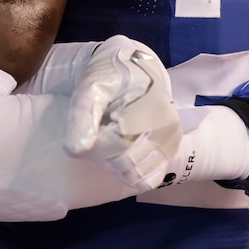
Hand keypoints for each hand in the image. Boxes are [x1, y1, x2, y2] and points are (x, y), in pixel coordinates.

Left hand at [64, 35, 181, 190]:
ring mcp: (171, 142)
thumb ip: (81, 117)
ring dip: (115, 165)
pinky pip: (149, 180)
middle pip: (124, 164)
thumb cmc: (111, 76)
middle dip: (102, 156)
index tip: (83, 133)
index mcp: (150, 111)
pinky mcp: (170, 151)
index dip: (90, 148)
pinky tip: (121, 153)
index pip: (113, 149)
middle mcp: (167, 130)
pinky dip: (131, 173)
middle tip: (95, 134)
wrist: (134, 69)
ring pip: (135, 175)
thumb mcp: (90, 88)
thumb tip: (77, 150)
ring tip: (109, 140)